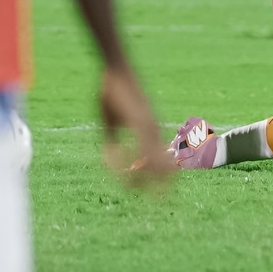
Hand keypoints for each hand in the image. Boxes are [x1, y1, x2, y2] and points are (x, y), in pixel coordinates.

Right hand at [100, 64, 170, 183]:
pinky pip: (141, 146)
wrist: (116, 69)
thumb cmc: (113, 94)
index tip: (138, 190)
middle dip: (162, 186)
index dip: (156, 181)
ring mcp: (148, 125)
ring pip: (156, 160)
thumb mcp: (110, 123)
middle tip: (158, 202)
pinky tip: (120, 166)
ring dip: (147, 178)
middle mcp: (154, 130)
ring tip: (136, 189)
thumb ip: (112, 143)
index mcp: (150, 131)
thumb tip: (108, 164)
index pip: (160, 163)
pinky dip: (131, 160)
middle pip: (164, 166)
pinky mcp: (139, 119)